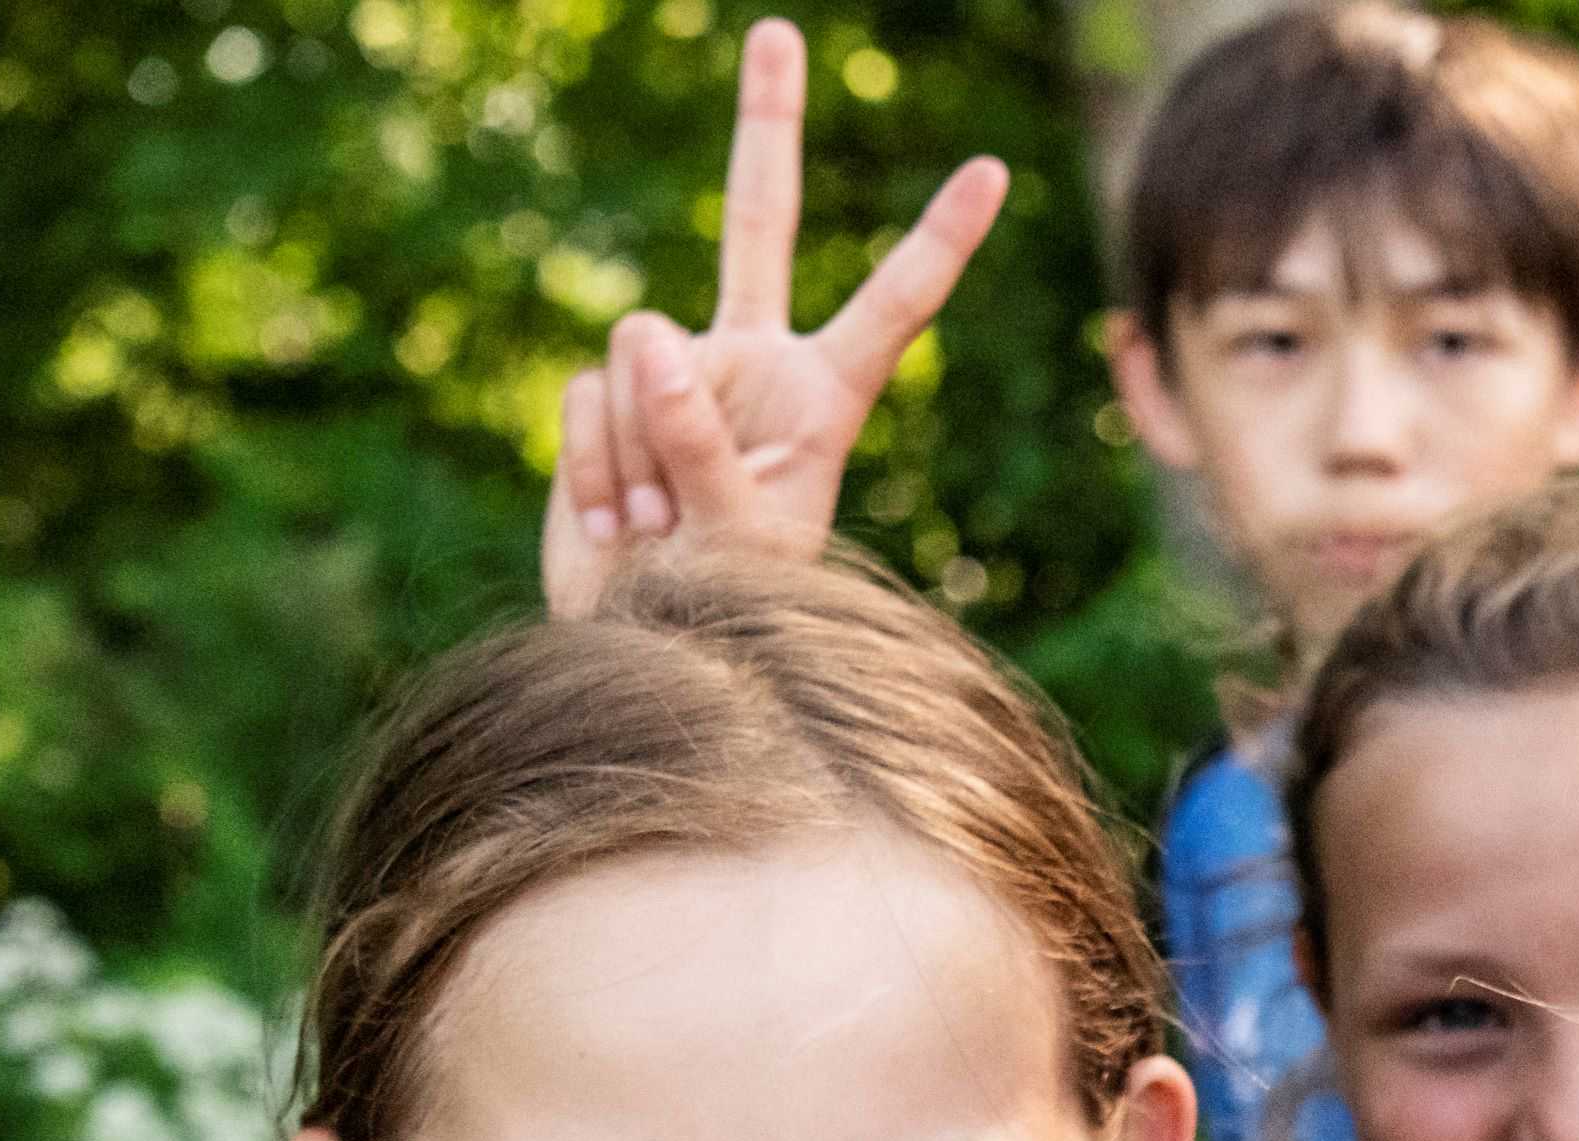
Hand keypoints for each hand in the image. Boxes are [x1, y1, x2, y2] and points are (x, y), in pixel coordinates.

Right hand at [540, 16, 1007, 615]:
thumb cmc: (726, 608)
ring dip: (635, 457)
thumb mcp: (735, 538)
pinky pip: (587, 399)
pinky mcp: (610, 394)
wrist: (646, 641)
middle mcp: (754, 364)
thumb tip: (645, 329)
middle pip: (757, 221)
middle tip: (779, 31)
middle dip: (766, 124)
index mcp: (825, 396)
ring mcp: (677, 372)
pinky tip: (615, 523)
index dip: (940, 238)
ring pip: (636, 354)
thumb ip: (698, 439)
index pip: (893, 302)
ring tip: (660, 528)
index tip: (991, 172)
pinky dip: (592, 471)